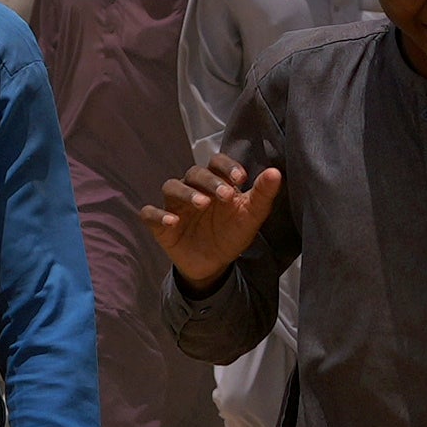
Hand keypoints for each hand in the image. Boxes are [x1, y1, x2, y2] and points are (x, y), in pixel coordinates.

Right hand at [142, 152, 283, 286]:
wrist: (215, 264)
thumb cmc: (232, 233)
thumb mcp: (251, 216)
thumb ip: (263, 194)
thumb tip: (276, 172)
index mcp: (215, 182)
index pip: (216, 162)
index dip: (226, 166)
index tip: (241, 178)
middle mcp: (193, 188)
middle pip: (195, 173)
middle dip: (210, 181)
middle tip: (226, 196)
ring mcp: (175, 205)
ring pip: (171, 186)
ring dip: (186, 192)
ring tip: (202, 204)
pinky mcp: (160, 225)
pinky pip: (151, 214)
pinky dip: (159, 216)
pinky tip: (172, 222)